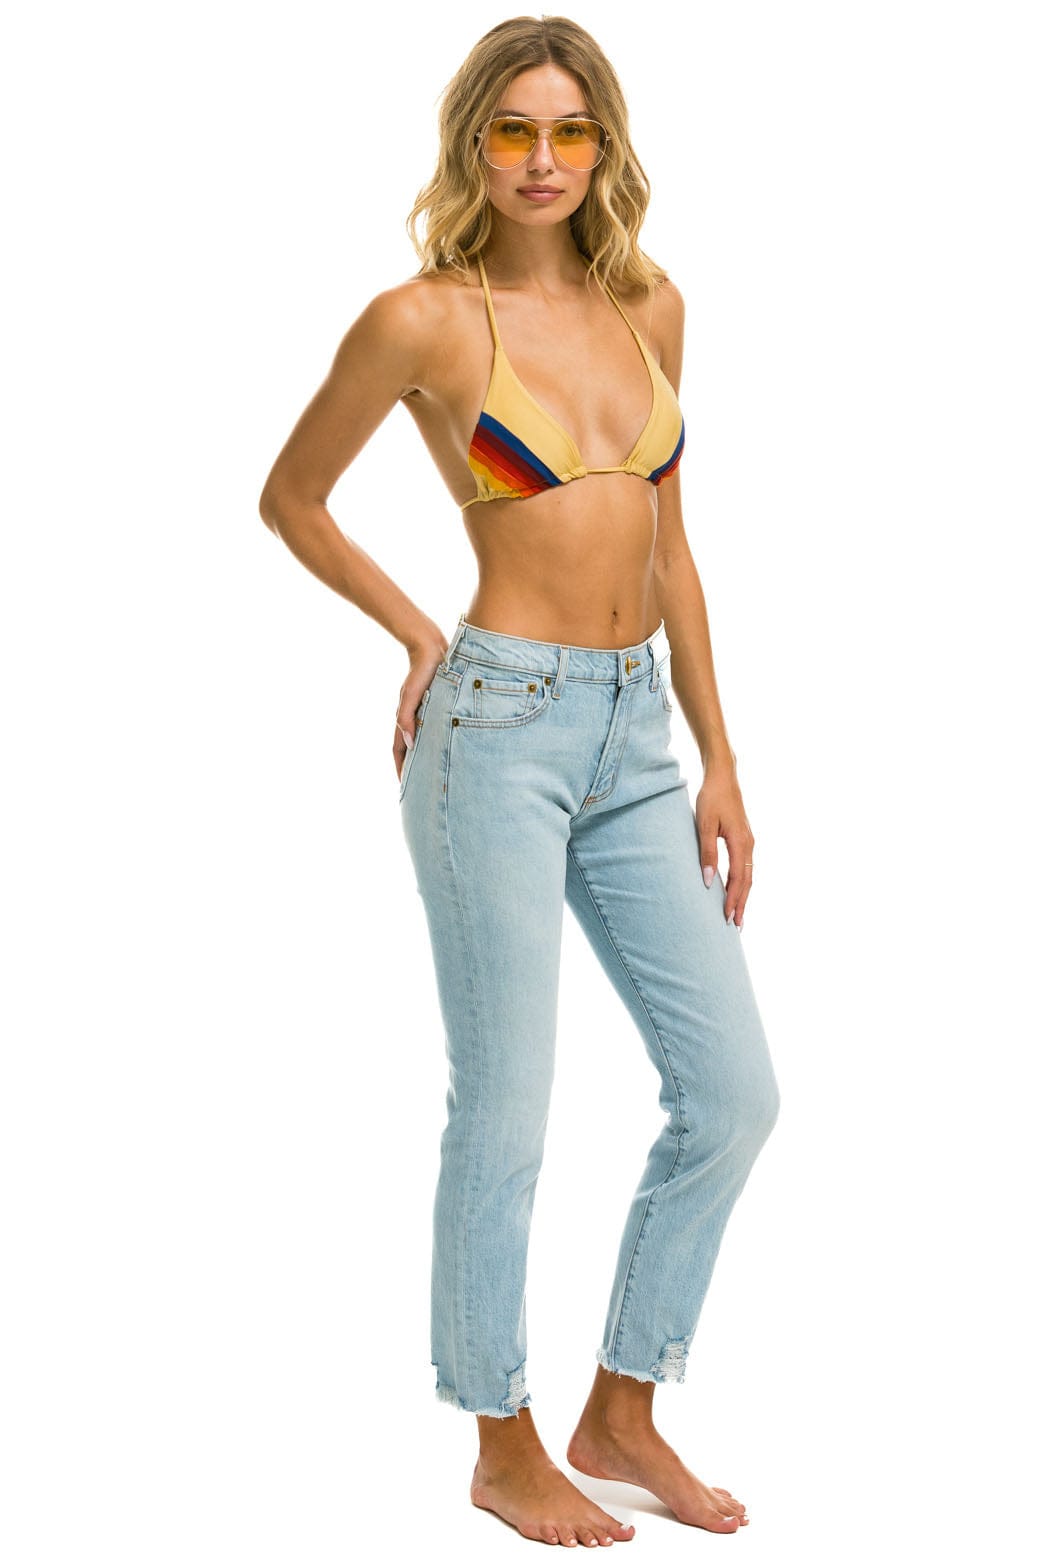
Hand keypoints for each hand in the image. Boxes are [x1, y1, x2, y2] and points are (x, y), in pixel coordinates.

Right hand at [394, 640, 444, 781]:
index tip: (406, 787)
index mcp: (405, 718)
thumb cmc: (422, 670)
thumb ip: (408, 717)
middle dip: (412, 769)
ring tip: (432, 774)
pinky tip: (445, 749)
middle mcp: (413, 718)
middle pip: (410, 749)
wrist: (431, 647)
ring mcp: (423, 713)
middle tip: (419, 788)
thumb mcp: (413, 693)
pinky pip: (432, 730)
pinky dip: (434, 743)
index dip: (402, 769)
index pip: (400, 750)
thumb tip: (409, 742)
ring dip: (424, 758)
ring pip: (421, 741)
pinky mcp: (434, 706)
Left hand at [694, 768, 754, 928]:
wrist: (723, 776)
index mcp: (740, 842)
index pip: (738, 879)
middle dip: (742, 904)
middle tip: (737, 926)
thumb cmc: (712, 798)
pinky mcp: (743, 838)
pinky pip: (745, 866)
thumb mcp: (704, 824)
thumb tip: (707, 881)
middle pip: (747, 881)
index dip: (734, 899)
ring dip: (743, 895)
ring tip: (737, 914)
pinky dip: (742, 882)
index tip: (729, 917)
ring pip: (748, 875)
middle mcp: (748, 844)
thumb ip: (707, 853)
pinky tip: (736, 890)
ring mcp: (748, 841)